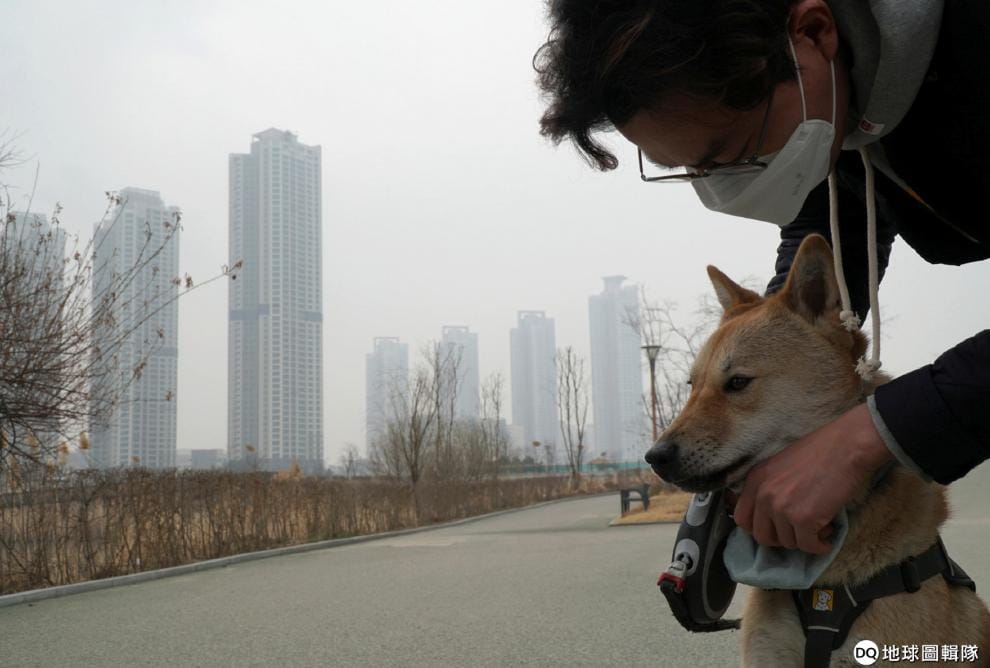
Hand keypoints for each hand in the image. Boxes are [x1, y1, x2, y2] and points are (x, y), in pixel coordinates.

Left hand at [728, 403, 891, 554]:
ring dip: (805, 539)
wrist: (847, 446)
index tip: (778, 529)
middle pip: (762, 536)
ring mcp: (781, 507)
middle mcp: (763, 494)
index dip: (760, 528)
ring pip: (788, 543)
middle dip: (782, 539)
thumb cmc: (821, 451)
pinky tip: (828, 534)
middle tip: (799, 531)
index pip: (742, 518)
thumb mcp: (780, 466)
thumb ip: (770, 488)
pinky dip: (820, 545)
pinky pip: (808, 546)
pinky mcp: (803, 519)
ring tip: (820, 524)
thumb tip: (771, 517)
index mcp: (755, 479)